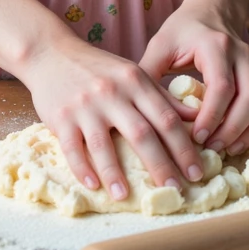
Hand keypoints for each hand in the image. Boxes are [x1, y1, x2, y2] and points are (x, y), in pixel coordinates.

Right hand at [20, 38, 207, 200]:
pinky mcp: (61, 117)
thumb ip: (162, 97)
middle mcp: (112, 93)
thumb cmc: (98, 68)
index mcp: (135, 81)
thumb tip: (196, 118)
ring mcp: (85, 105)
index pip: (165, 118)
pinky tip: (92, 185)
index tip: (197, 172)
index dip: (184, 148)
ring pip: (103, 144)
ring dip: (115, 174)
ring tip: (125, 198)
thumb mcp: (133, 74)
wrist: (51, 52)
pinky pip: (72, 148)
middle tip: (175, 191)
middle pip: (141, 134)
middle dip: (161, 166)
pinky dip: (82, 168)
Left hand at [138, 9, 248, 154]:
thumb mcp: (160, 45)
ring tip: (226, 149)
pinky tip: (240, 140)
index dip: (212, 116)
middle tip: (211, 148)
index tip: (196, 138)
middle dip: (233, 128)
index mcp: (215, 45)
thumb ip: (150, 75)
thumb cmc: (184, 29)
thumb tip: (149, 115)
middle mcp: (241, 53)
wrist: (213, 8)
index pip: (222, 85)